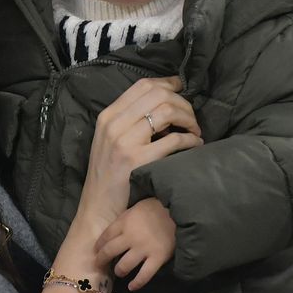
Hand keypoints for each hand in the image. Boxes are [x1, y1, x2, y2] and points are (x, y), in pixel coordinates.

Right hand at [77, 77, 201, 231]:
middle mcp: (114, 124)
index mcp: (108, 116)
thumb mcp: (110, 141)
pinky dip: (190, 140)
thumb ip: (130, 120)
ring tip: (194, 131)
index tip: (182, 89)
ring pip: (167, 111)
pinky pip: (174, 140)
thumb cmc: (109, 176)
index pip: (143, 85)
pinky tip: (194, 145)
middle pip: (158, 94)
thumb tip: (164, 102)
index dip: (168, 83)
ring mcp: (124, 142)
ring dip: (188, 118)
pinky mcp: (138, 161)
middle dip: (182, 102)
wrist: (98, 209)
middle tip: (191, 118)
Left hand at [95, 198, 175, 290]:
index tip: (96, 250)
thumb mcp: (134, 209)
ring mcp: (144, 249)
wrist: (178, 211)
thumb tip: (112, 232)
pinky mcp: (157, 258)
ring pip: (124, 266)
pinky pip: (144, 275)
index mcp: (124, 223)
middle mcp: (131, 237)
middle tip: (100, 264)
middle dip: (102, 259)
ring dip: (119, 271)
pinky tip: (132, 287)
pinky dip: (137, 283)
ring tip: (120, 272)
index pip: (105, 236)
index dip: (99, 245)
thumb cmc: (155, 208)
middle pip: (110, 252)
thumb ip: (123, 220)